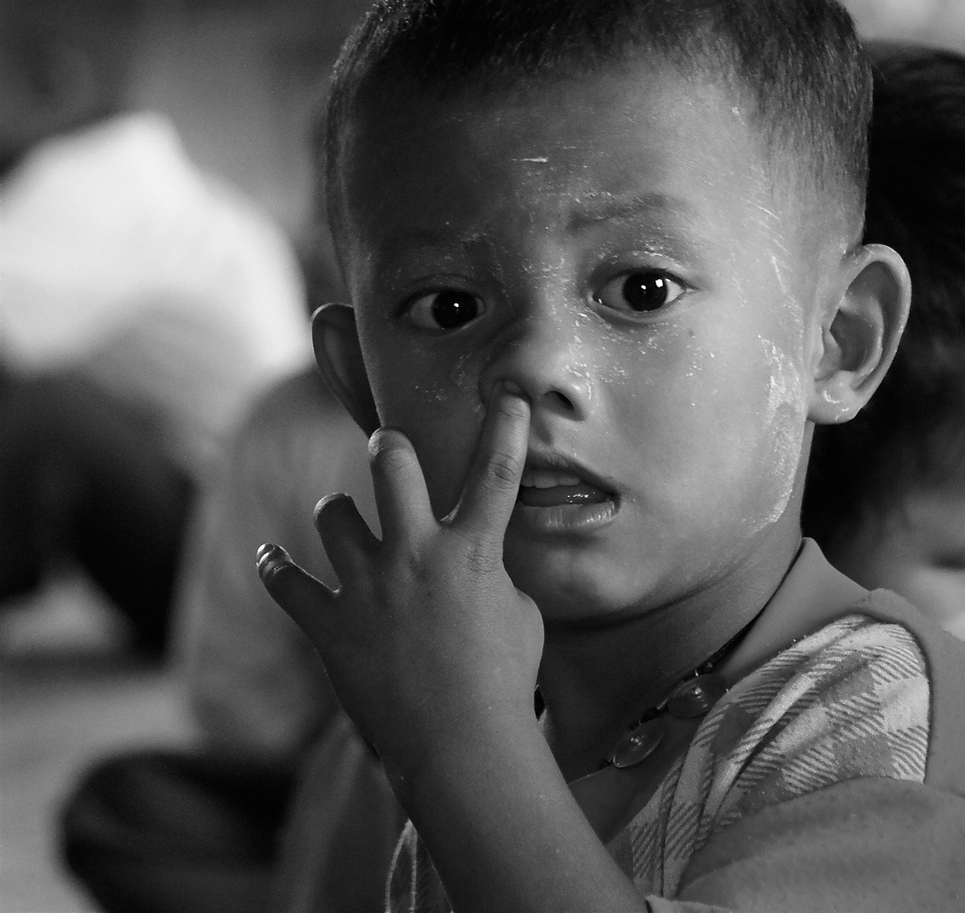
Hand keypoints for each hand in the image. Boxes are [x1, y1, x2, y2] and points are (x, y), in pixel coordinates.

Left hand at [258, 390, 542, 786]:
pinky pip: (286, 581)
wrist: (459, 744)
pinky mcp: (330, 623)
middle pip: (392, 466)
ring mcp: (367, 586)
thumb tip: (477, 562)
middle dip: (389, 447)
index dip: (505, 425)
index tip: (507, 393)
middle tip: (389, 447)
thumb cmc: (504, 683)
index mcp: (473, 550)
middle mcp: (416, 553)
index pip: (496, 472)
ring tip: (342, 516)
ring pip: (334, 515)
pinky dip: (276, 567)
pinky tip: (270, 557)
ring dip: (340, 512)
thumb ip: (494, 575)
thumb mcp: (520, 615)